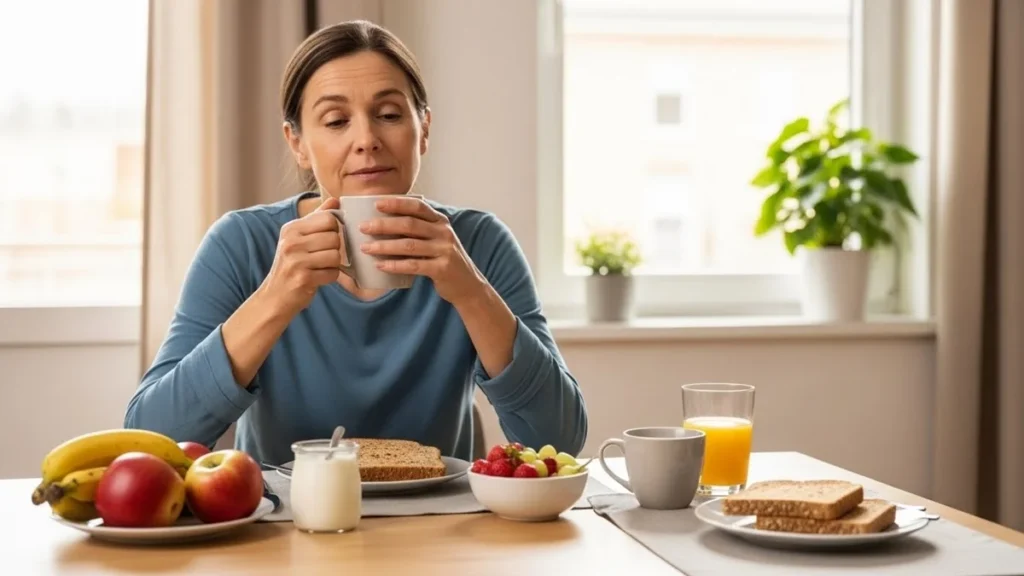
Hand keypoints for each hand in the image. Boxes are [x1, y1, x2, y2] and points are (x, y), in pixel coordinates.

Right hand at [259, 196, 345, 314]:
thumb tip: (336, 200)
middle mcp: (291, 242)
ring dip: (333, 265)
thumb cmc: (292, 265)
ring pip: (335, 255)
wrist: (275, 296)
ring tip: (319, 267)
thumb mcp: (298, 238)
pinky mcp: (303, 278)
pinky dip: (330, 277)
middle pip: (334, 237)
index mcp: (291, 228)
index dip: (334, 230)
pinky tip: (318, 278)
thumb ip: (317, 218)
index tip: (326, 240)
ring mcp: (296, 260)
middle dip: (334, 249)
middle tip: (322, 257)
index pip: (328, 219)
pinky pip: (333, 273)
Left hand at [359, 196, 486, 305]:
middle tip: (363, 227)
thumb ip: (420, 229)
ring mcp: (444, 250)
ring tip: (366, 248)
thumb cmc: (444, 259)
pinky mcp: (442, 269)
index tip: (376, 203)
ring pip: (409, 245)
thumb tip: (384, 222)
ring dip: (385, 246)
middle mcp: (444, 233)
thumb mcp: (437, 239)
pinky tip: (380, 265)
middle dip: (384, 225)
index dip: (397, 203)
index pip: (417, 206)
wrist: (468, 284)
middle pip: (409, 224)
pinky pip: (414, 265)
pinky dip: (395, 265)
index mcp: (441, 221)